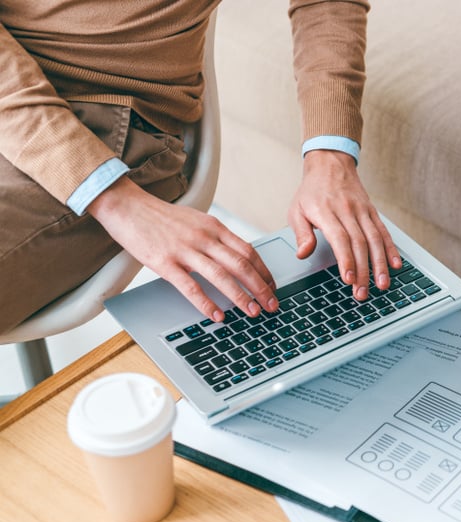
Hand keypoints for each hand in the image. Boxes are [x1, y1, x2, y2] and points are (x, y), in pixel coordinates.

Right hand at [89, 177, 276, 321]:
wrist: (127, 206)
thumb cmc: (162, 217)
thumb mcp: (197, 220)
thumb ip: (217, 237)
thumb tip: (238, 256)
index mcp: (214, 227)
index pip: (248, 251)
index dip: (264, 271)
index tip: (273, 287)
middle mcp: (204, 237)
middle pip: (241, 265)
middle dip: (261, 287)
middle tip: (272, 305)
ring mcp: (185, 250)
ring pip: (221, 276)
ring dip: (241, 297)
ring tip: (253, 312)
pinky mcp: (165, 262)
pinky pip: (190, 287)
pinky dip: (206, 303)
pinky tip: (217, 315)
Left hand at [288, 150, 400, 299]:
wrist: (330, 164)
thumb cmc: (311, 191)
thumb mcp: (296, 210)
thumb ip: (301, 233)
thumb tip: (303, 253)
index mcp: (327, 212)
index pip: (340, 238)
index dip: (346, 260)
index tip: (349, 279)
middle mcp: (347, 211)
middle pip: (359, 244)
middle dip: (363, 270)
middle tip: (362, 293)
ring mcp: (363, 211)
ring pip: (375, 240)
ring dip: (380, 264)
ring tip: (382, 284)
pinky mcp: (372, 213)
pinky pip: (384, 232)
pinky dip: (391, 249)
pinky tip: (396, 265)